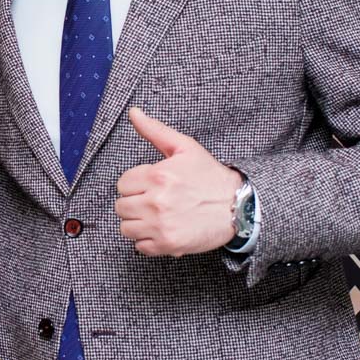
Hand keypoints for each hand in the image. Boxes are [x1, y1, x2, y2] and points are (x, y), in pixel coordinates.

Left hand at [115, 107, 243, 256]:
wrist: (238, 206)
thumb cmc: (211, 177)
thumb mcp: (185, 147)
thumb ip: (155, 130)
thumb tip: (134, 113)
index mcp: (158, 176)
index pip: (122, 184)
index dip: (135, 184)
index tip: (149, 185)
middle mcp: (156, 202)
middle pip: (121, 207)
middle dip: (134, 202)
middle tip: (153, 201)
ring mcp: (161, 225)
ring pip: (126, 228)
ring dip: (138, 223)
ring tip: (156, 216)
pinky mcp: (168, 245)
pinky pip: (140, 246)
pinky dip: (147, 241)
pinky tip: (161, 229)